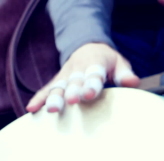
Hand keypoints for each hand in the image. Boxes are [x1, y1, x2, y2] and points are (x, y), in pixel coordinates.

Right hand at [26, 43, 140, 113]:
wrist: (88, 47)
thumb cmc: (108, 61)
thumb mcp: (119, 63)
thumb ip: (124, 73)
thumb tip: (133, 82)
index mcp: (94, 62)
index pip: (93, 74)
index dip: (91, 84)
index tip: (89, 94)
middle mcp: (77, 69)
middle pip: (73, 82)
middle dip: (71, 91)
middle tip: (70, 101)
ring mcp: (65, 76)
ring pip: (58, 87)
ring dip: (54, 98)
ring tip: (51, 110)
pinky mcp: (57, 82)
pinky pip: (46, 90)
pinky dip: (38, 99)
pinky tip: (31, 109)